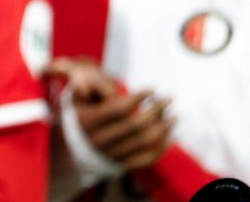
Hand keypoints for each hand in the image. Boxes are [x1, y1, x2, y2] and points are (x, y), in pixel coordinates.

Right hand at [47, 57, 174, 170]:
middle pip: (134, 125)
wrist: (75, 138)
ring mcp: (111, 155)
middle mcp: (98, 140)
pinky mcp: (122, 164)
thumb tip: (91, 88)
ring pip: (143, 142)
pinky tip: (169, 133)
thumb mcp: (78, 92)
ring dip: (163, 128)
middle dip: (155, 110)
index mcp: (87, 121)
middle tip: (169, 98)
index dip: (137, 98)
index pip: (117, 109)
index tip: (152, 89)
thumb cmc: (83, 106)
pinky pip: (147, 158)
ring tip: (174, 116)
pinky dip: (161, 147)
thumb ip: (86, 83)